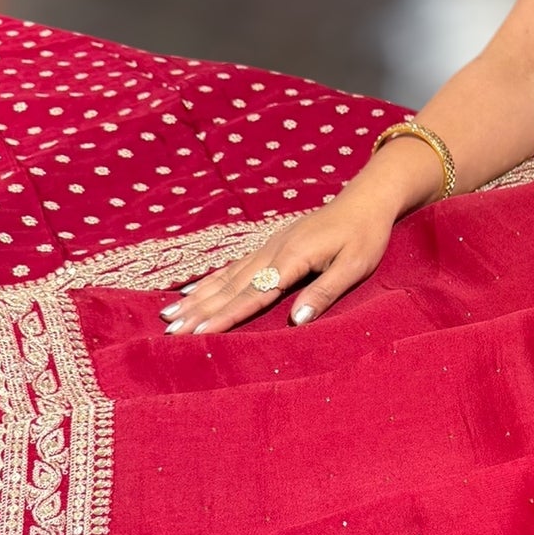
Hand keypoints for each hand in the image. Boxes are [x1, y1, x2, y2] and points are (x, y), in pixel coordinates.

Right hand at [161, 184, 397, 336]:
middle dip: (199, 311)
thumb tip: (296, 321)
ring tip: (168, 315)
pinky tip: (191, 292)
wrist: (364, 201)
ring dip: (196, 298)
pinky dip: (209, 281)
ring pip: (226, 277)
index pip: (253, 294)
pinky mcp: (269, 246)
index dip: (225, 316)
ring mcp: (268, 247)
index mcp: (293, 258)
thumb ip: (324, 293)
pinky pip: (233, 267)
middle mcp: (272, 251)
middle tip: (169, 331)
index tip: (199, 333)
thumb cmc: (365, 236)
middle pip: (230, 287)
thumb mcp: (354, 266)